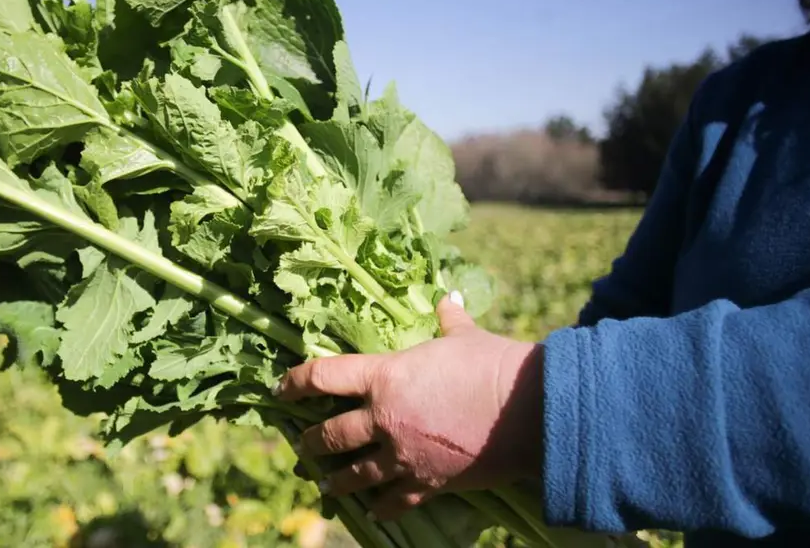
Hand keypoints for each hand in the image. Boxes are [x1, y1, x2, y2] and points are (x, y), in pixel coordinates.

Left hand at [274, 291, 543, 520]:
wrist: (527, 411)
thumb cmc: (491, 365)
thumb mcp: (464, 336)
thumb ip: (448, 320)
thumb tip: (448, 299)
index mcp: (384, 376)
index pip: (324, 377)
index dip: (296, 381)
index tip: (282, 388)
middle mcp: (383, 418)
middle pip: (330, 435)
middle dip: (311, 442)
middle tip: (301, 446)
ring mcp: (402, 455)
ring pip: (355, 474)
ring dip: (336, 480)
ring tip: (324, 484)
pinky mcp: (427, 482)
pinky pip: (394, 501)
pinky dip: (381, 507)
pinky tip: (372, 511)